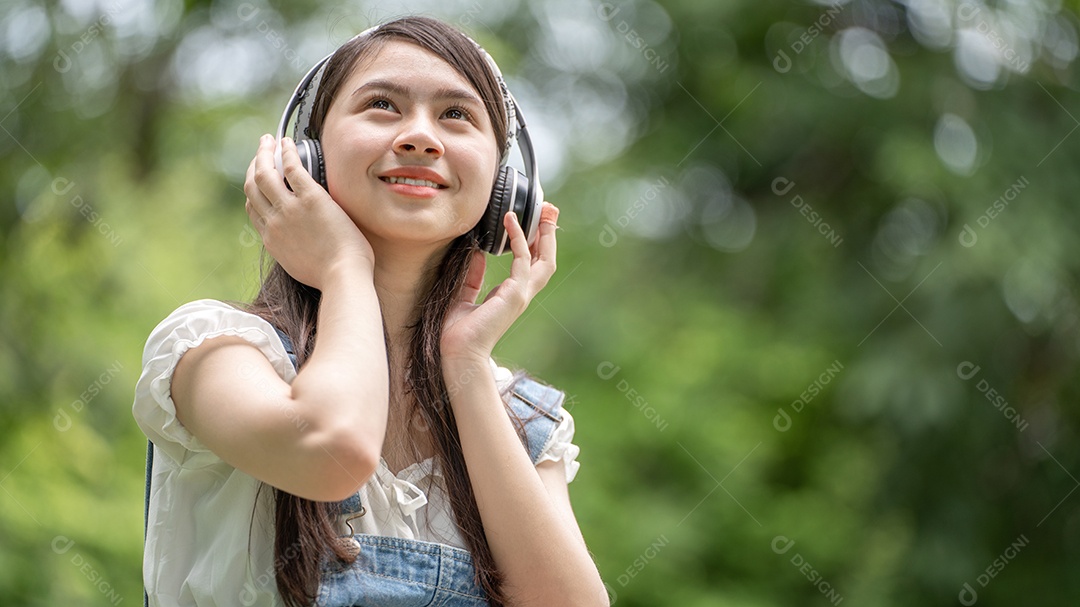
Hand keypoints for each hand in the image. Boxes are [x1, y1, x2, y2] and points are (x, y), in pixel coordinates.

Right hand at [244, 135, 374, 288]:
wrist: (343, 277)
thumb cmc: (332, 276)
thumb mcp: (300, 266)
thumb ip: (293, 250)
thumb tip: (300, 243)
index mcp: (271, 239)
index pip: (253, 208)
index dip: (253, 190)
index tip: (258, 179)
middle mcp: (274, 221)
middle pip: (252, 186)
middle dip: (254, 165)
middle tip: (261, 151)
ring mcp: (289, 209)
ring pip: (265, 173)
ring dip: (264, 153)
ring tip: (269, 140)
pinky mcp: (310, 199)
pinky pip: (291, 168)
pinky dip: (286, 152)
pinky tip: (287, 142)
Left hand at [441, 202, 559, 364]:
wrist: (458, 353)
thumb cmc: (457, 332)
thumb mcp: (462, 297)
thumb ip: (472, 277)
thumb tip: (476, 254)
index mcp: (511, 295)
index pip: (532, 264)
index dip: (535, 243)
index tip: (534, 222)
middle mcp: (520, 294)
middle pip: (546, 260)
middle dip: (550, 234)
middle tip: (550, 210)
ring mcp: (521, 295)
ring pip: (545, 260)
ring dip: (545, 234)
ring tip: (543, 211)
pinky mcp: (515, 294)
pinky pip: (523, 260)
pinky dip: (519, 238)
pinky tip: (510, 221)